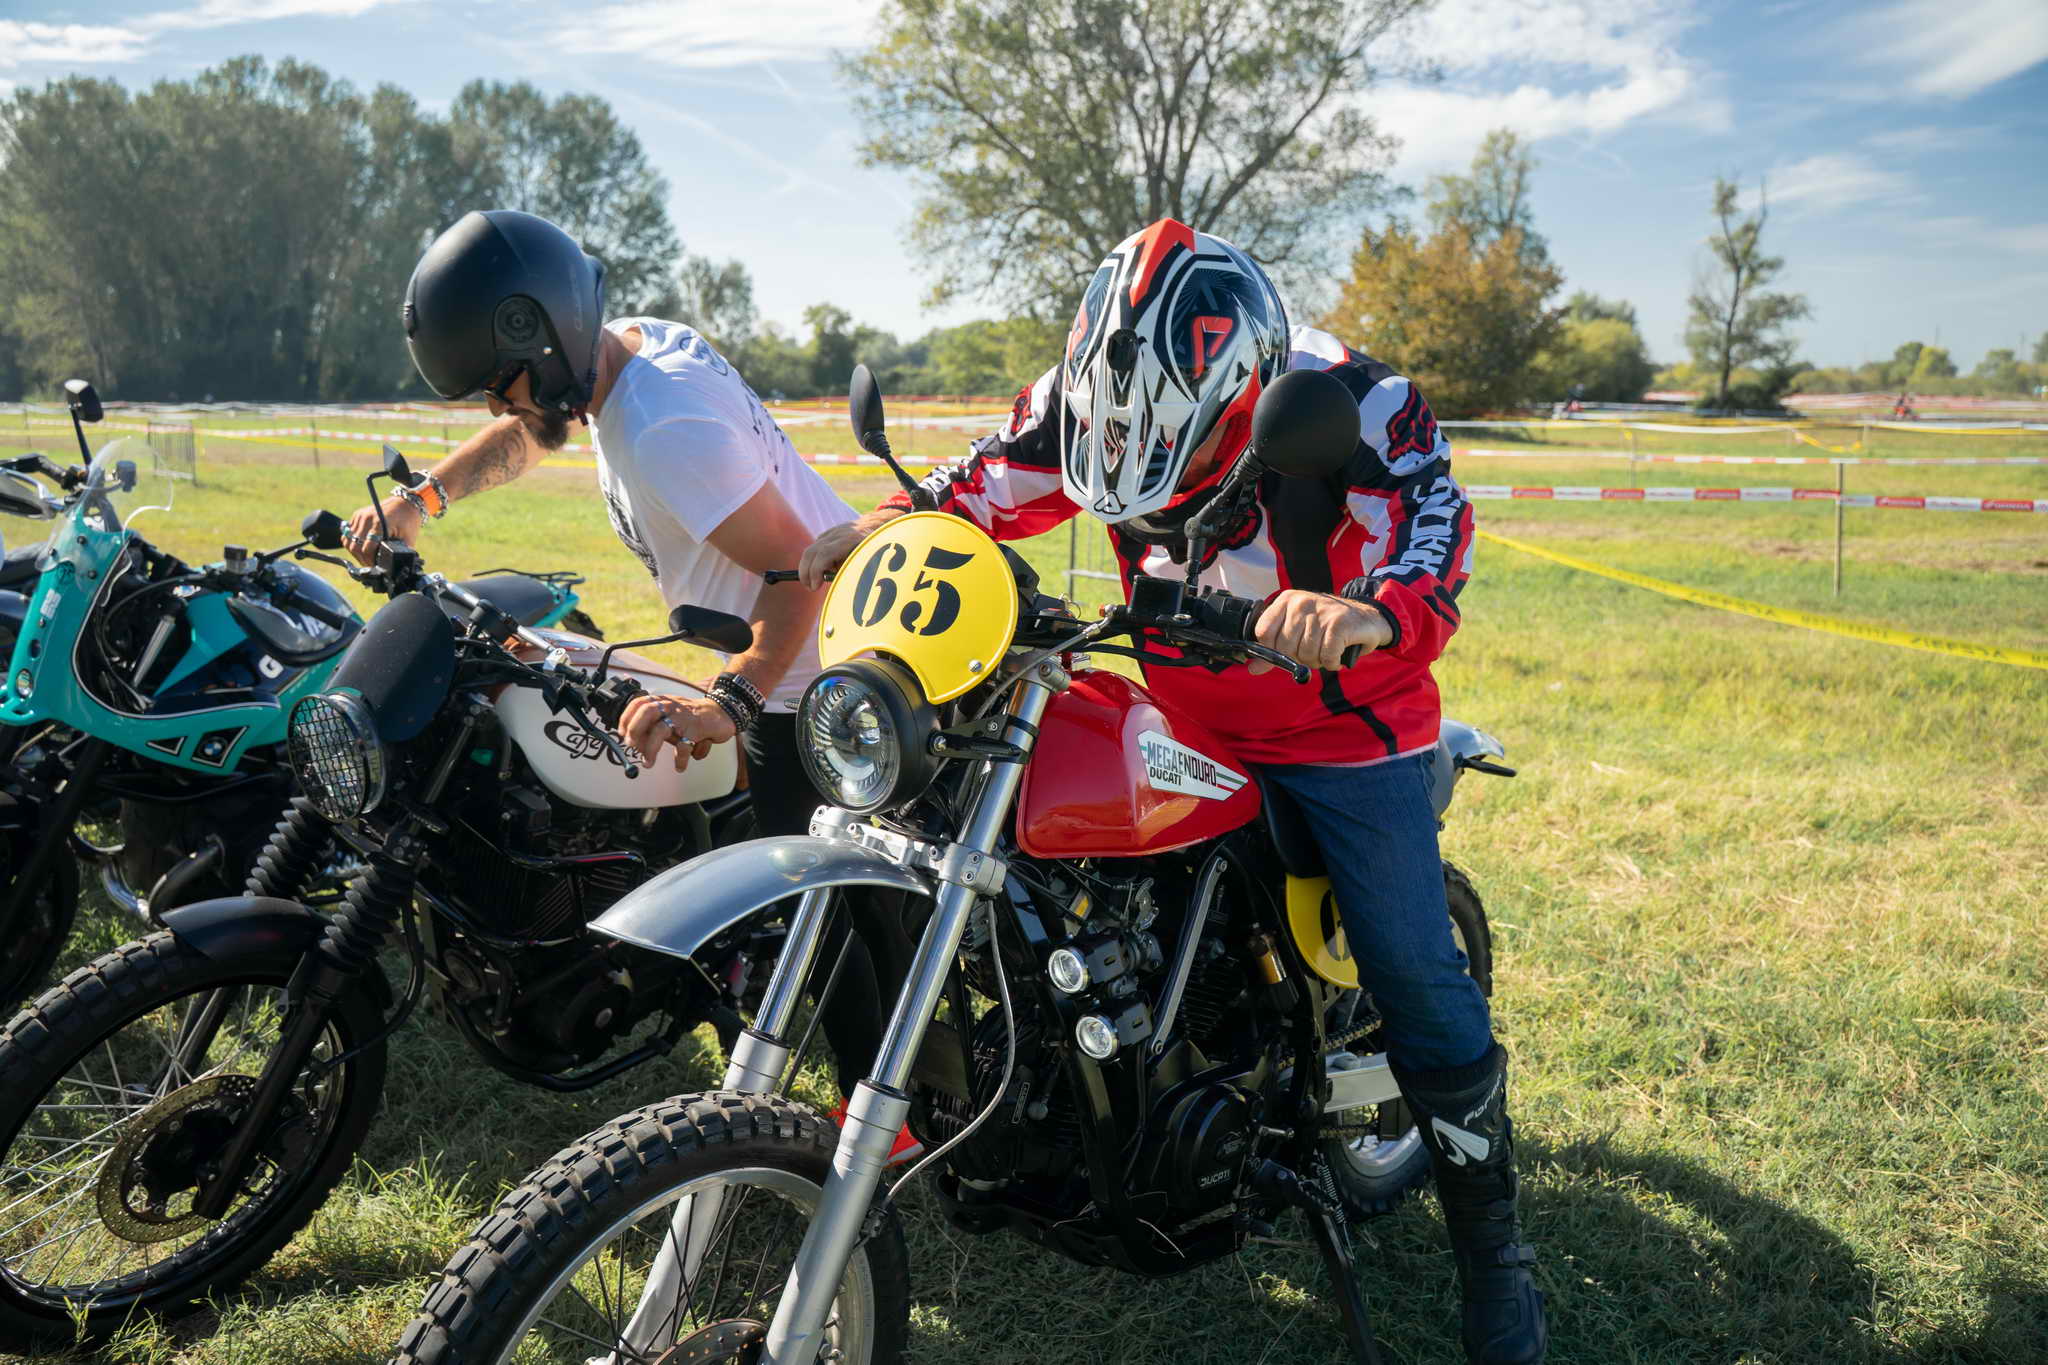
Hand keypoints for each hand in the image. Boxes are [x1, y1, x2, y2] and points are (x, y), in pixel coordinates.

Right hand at [344, 496, 420, 565]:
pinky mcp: (357, 515)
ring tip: (365, 558)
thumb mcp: (408, 539)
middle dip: (361, 559)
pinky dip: (352, 543)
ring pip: (347, 541)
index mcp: (380, 523)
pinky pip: (347, 533)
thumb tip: (395, 568)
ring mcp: (360, 516)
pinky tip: (362, 549)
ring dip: (354, 552)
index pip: (366, 548)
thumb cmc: (409, 521)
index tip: (376, 567)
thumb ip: (400, 553)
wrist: (406, 503)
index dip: (370, 561)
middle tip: (370, 565)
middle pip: (354, 546)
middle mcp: (367, 518)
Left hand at [618, 693, 736, 771]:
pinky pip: (684, 746)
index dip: (626, 718)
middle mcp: (670, 706)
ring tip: (648, 763)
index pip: (638, 703)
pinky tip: (680, 766)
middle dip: (635, 730)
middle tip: (632, 746)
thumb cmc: (690, 717)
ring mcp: (682, 717)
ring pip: (661, 730)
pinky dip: (680, 760)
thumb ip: (653, 724)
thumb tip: (634, 741)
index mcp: (662, 701)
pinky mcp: (696, 729)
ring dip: (651, 749)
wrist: (718, 713)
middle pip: (646, 712)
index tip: (622, 733)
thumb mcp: (669, 715)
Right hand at [798, 509, 900, 589]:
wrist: (880, 524)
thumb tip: (834, 584)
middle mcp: (839, 533)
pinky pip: (817, 546)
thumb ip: (851, 570)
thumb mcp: (869, 561)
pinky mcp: (830, 533)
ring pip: (812, 549)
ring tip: (814, 582)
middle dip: (806, 571)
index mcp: (850, 540)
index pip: (824, 554)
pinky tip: (822, 570)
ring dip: (808, 567)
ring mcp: (833, 531)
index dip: (816, 572)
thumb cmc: (878, 548)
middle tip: (809, 587)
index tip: (815, 586)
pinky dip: (814, 560)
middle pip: (812, 551)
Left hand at [1250, 590, 1390, 673]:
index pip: (1263, 632)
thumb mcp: (1297, 633)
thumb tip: (1253, 669)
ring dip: (1317, 661)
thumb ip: (1274, 651)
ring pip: (1305, 653)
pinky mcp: (1339, 623)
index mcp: (1286, 600)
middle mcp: (1301, 602)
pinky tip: (1337, 654)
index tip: (1287, 652)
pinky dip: (1332, 662)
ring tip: (1327, 650)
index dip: (1271, 650)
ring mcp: (1321, 611)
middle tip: (1313, 651)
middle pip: (1284, 646)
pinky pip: (1326, 655)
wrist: (1367, 618)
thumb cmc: (1327, 628)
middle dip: (1298, 658)